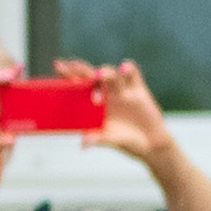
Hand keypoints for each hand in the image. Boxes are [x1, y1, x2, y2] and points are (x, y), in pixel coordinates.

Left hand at [58, 57, 177, 171]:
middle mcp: (106, 94)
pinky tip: (124, 68)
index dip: (68, 75)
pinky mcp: (138, 90)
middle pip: (92, 76)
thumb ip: (98, 139)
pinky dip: (129, 69)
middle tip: (73, 65)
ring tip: (99, 75)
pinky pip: (132, 74)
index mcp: (95, 104)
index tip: (59, 67)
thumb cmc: (127, 142)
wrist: (151, 145)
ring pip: (111, 74)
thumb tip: (83, 143)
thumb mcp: (112, 140)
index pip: (79, 85)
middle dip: (82, 69)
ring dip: (105, 73)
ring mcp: (122, 90)